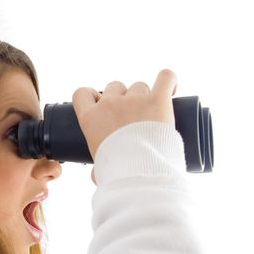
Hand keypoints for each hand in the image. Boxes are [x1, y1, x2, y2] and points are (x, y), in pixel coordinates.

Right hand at [72, 69, 177, 184]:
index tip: (100, 103)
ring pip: (139, 86)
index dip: (92, 96)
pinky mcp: (158, 100)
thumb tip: (97, 175)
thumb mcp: (100, 168)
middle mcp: (109, 104)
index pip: (82, 93)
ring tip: (153, 114)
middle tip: (132, 116)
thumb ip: (97, 166)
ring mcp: (134, 99)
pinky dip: (169, 80)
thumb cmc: (117, 173)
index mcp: (90, 119)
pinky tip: (172, 88)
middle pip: (114, 86)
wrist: (140, 173)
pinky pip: (166, 77)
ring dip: (145, 95)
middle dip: (122, 97)